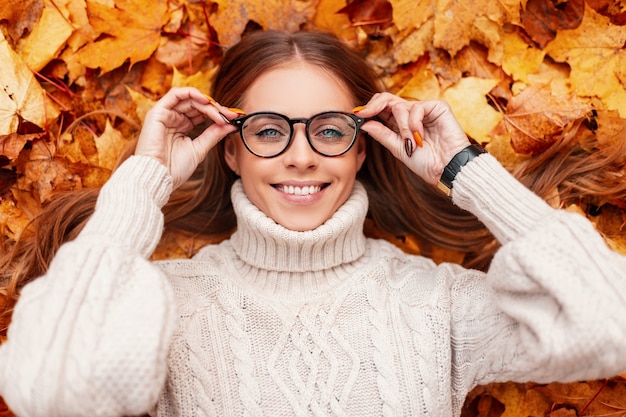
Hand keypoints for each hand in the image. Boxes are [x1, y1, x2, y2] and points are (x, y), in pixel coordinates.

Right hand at [135, 87, 237, 188]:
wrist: (159, 177)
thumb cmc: (175, 168)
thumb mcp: (199, 149)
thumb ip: (213, 135)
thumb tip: (231, 125)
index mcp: (181, 127)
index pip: (202, 113)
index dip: (218, 113)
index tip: (234, 118)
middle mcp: (173, 118)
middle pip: (197, 105)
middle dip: (216, 108)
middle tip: (231, 115)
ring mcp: (165, 114)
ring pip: (190, 99)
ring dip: (208, 104)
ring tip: (221, 113)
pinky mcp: (158, 112)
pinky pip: (176, 94)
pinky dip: (192, 93)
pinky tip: (206, 101)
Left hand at [355, 93, 470, 184]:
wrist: (447, 168)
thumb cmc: (426, 162)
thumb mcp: (398, 148)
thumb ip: (382, 134)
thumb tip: (363, 123)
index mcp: (400, 123)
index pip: (381, 108)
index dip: (368, 109)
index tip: (356, 114)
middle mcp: (411, 114)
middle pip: (387, 98)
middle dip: (374, 106)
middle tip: (365, 113)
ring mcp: (424, 109)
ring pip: (400, 107)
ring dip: (403, 128)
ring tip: (412, 143)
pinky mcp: (438, 107)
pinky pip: (416, 108)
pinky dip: (415, 124)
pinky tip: (420, 136)